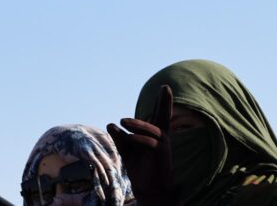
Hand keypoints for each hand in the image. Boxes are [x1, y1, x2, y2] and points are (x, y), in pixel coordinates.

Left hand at [107, 85, 179, 205]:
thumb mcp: (127, 150)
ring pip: (151, 129)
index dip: (161, 102)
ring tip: (122, 121)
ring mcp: (163, 144)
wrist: (148, 189)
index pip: (157, 115)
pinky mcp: (162, 153)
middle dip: (165, 102)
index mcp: (154, 134)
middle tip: (165, 87)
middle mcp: (162, 137)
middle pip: (164, 116)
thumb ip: (120, 137)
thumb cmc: (139, 168)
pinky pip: (149, 142)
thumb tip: (110, 124)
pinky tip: (129, 138)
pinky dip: (138, 139)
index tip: (165, 87)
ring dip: (136, 124)